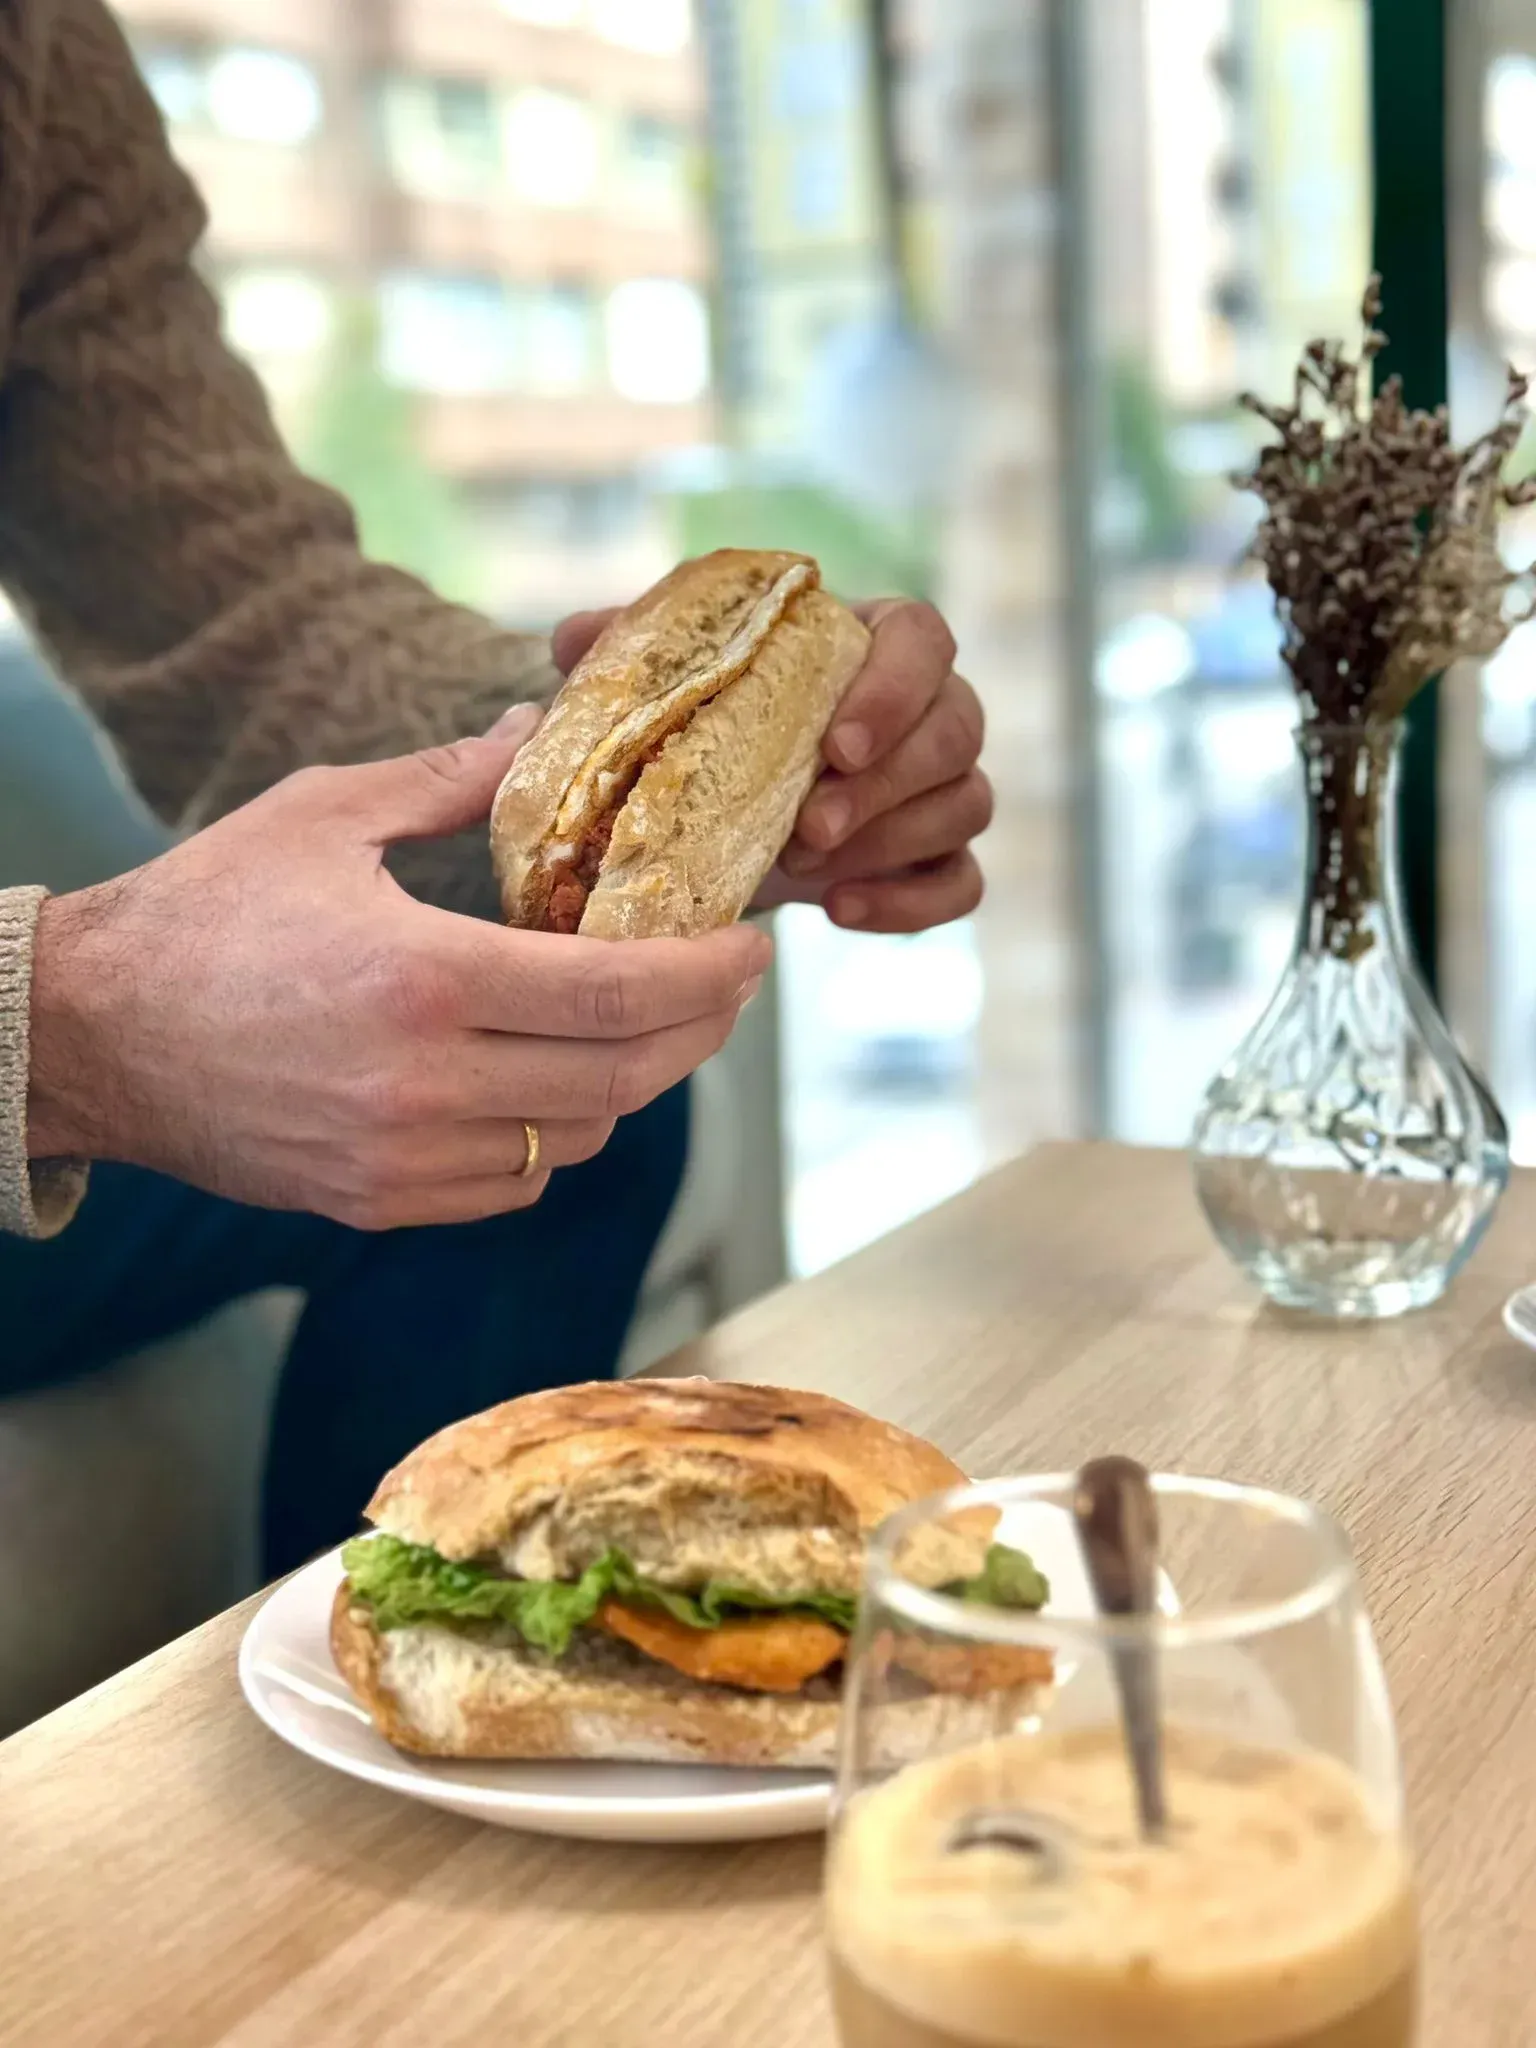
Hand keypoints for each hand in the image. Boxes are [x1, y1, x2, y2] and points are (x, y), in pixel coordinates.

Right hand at [27, 707, 768, 1228]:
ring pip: (577, 1141)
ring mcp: (402, 1159)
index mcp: (425, 981)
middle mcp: (424, 1087)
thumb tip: (539, 730)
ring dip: (629, 1086)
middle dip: (696, 1033)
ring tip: (640, 1026)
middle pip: (622, 1080)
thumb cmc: (203, 913)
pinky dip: (557, 1138)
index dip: (707, 977)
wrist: (92, 1035)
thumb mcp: (326, 815)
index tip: (753, 949)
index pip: (617, 994)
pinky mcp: (377, 1202)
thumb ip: (451, 780)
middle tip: (723, 990)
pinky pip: (515, 1185)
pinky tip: (554, 1083)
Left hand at [554, 595, 988, 933]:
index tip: (836, 743)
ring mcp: (938, 789)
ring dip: (889, 842)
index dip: (896, 688)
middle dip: (888, 784)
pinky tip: (841, 911)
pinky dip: (911, 904)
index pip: (924, 637)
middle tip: (807, 828)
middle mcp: (924, 709)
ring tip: (803, 868)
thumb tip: (571, 640)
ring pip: (966, 806)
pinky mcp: (934, 860)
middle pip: (958, 729)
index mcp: (870, 642)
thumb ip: (627, 649)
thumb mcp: (663, 682)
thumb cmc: (703, 720)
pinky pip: (963, 884)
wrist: (717, 804)